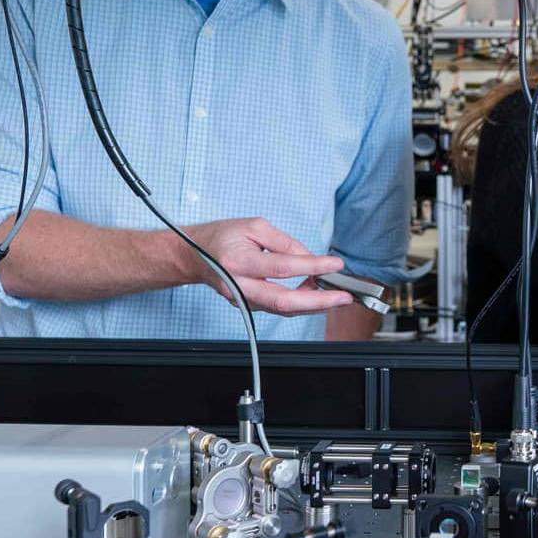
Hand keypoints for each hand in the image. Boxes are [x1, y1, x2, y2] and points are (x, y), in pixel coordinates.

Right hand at [182, 217, 351, 315]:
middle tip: (344, 297)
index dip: (312, 266)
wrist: (194, 256)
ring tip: (337, 296)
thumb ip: (285, 243)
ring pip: (283, 309)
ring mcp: (243, 300)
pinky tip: (317, 295)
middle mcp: (239, 287)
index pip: (282, 268)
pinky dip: (301, 303)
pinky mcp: (248, 306)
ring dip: (314, 304)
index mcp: (238, 262)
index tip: (335, 264)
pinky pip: (278, 307)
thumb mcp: (255, 227)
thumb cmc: (223, 237)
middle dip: (319, 301)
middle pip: (284, 301)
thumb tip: (310, 258)